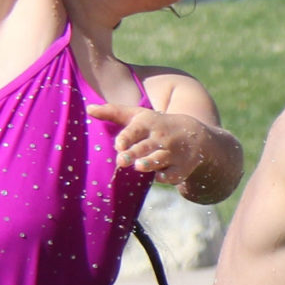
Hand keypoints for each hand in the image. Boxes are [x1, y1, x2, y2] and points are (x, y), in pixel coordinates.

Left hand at [86, 105, 214, 185]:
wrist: (195, 136)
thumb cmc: (158, 126)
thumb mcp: (139, 116)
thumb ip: (114, 112)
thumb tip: (89, 108)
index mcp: (149, 124)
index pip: (136, 130)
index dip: (127, 137)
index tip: (119, 145)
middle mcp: (161, 137)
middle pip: (145, 147)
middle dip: (134, 153)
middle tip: (121, 160)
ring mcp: (173, 152)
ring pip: (159, 159)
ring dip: (149, 163)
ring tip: (139, 166)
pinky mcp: (182, 167)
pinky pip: (171, 174)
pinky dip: (165, 176)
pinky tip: (160, 174)